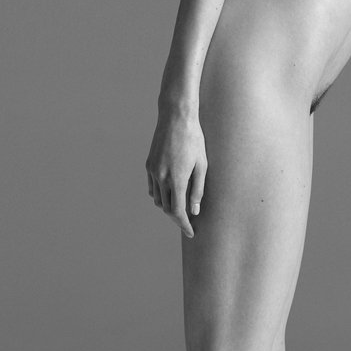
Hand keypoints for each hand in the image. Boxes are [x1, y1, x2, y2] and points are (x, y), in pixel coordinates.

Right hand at [145, 105, 206, 238]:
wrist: (175, 117)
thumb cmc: (194, 139)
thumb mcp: (202, 165)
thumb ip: (198, 189)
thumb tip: (194, 210)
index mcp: (176, 179)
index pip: (178, 212)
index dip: (184, 225)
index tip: (191, 232)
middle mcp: (161, 177)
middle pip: (166, 208)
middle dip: (177, 218)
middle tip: (188, 222)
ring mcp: (153, 171)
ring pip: (158, 199)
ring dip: (168, 207)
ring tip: (179, 207)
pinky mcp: (149, 164)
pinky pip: (152, 188)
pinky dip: (159, 195)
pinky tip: (169, 194)